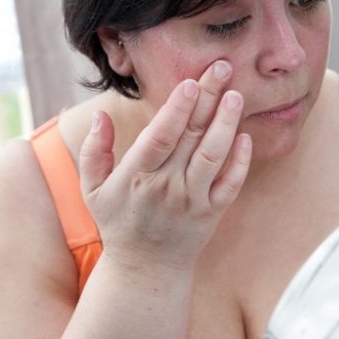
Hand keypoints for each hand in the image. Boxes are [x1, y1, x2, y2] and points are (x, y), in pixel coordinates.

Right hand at [78, 60, 251, 270]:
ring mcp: (192, 201)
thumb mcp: (93, 190)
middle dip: (207, 99)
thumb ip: (93, 152)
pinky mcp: (212, 213)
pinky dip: (240, 161)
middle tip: (221, 68)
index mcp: (136, 177)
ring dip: (227, 124)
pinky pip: (230, 185)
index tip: (190, 82)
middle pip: (191, 137)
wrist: (146, 270)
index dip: (177, 108)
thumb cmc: (119, 223)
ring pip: (213, 156)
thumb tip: (100, 115)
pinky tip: (245, 136)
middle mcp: (166, 187)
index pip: (160, 136)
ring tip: (236, 95)